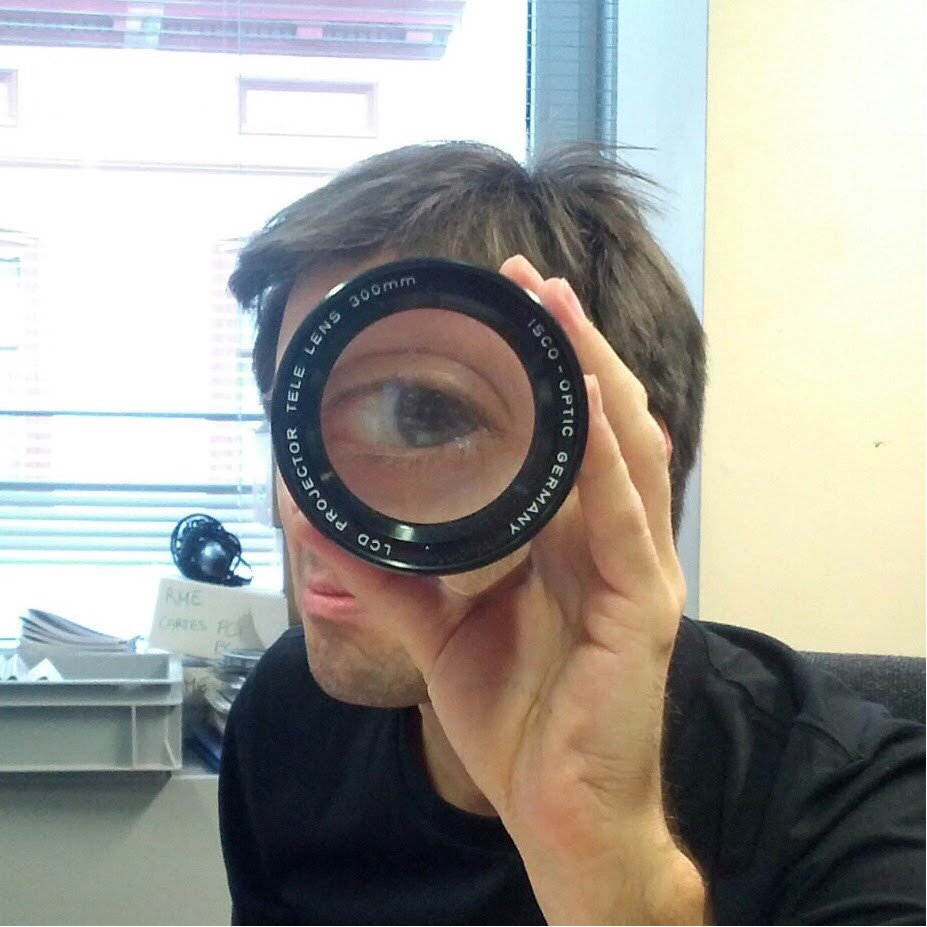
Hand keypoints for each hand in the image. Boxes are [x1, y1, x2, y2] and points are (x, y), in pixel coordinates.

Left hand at [315, 255, 703, 922]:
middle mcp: (615, 540)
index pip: (573, 435)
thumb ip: (391, 577)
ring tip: (556, 308)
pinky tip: (586, 398)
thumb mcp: (441, 633)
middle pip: (607, 420)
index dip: (552, 368)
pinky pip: (625, 514)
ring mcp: (639, 568)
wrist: (561, 809)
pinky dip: (606, 453)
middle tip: (530, 281)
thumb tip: (323, 526)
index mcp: (575, 542)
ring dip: (594, 370)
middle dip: (574, 344)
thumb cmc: (517, 719)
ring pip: (630, 447)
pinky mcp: (644, 605)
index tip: (511, 309)